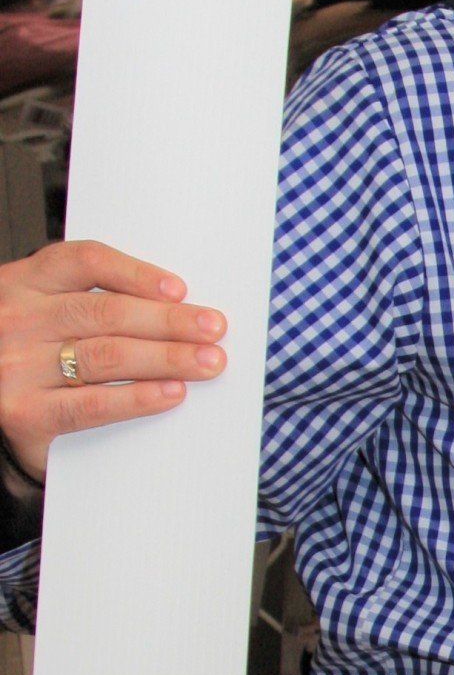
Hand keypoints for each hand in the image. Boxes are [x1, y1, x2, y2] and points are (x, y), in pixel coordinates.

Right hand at [0, 242, 225, 484]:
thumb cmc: (25, 356)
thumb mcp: (42, 314)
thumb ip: (87, 304)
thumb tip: (173, 306)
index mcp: (22, 283)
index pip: (84, 262)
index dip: (136, 273)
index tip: (180, 289)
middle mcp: (16, 319)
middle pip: (106, 312)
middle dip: (168, 321)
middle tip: (213, 329)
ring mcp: (16, 367)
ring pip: (106, 355)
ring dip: (166, 358)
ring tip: (206, 362)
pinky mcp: (24, 413)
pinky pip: (92, 403)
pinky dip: (138, 398)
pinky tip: (171, 393)